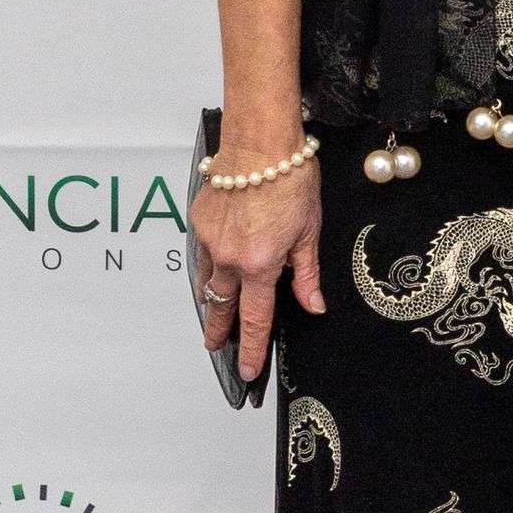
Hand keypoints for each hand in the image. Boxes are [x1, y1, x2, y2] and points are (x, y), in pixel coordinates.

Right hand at [190, 159, 324, 384]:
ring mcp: (210, 239)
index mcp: (260, 264)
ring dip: (212, 298)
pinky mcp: (199, 220)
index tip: (248, 370)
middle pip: (221, 307)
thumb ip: (305, 274)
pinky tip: (216, 262)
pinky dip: (209, 261)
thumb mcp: (309, 230)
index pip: (254, 319)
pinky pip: (202, 251)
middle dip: (219, 332)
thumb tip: (313, 305)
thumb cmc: (289, 176)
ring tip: (215, 310)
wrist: (260, 142)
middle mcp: (230, 257)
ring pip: (207, 280)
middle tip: (217, 348)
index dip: (252, 349)